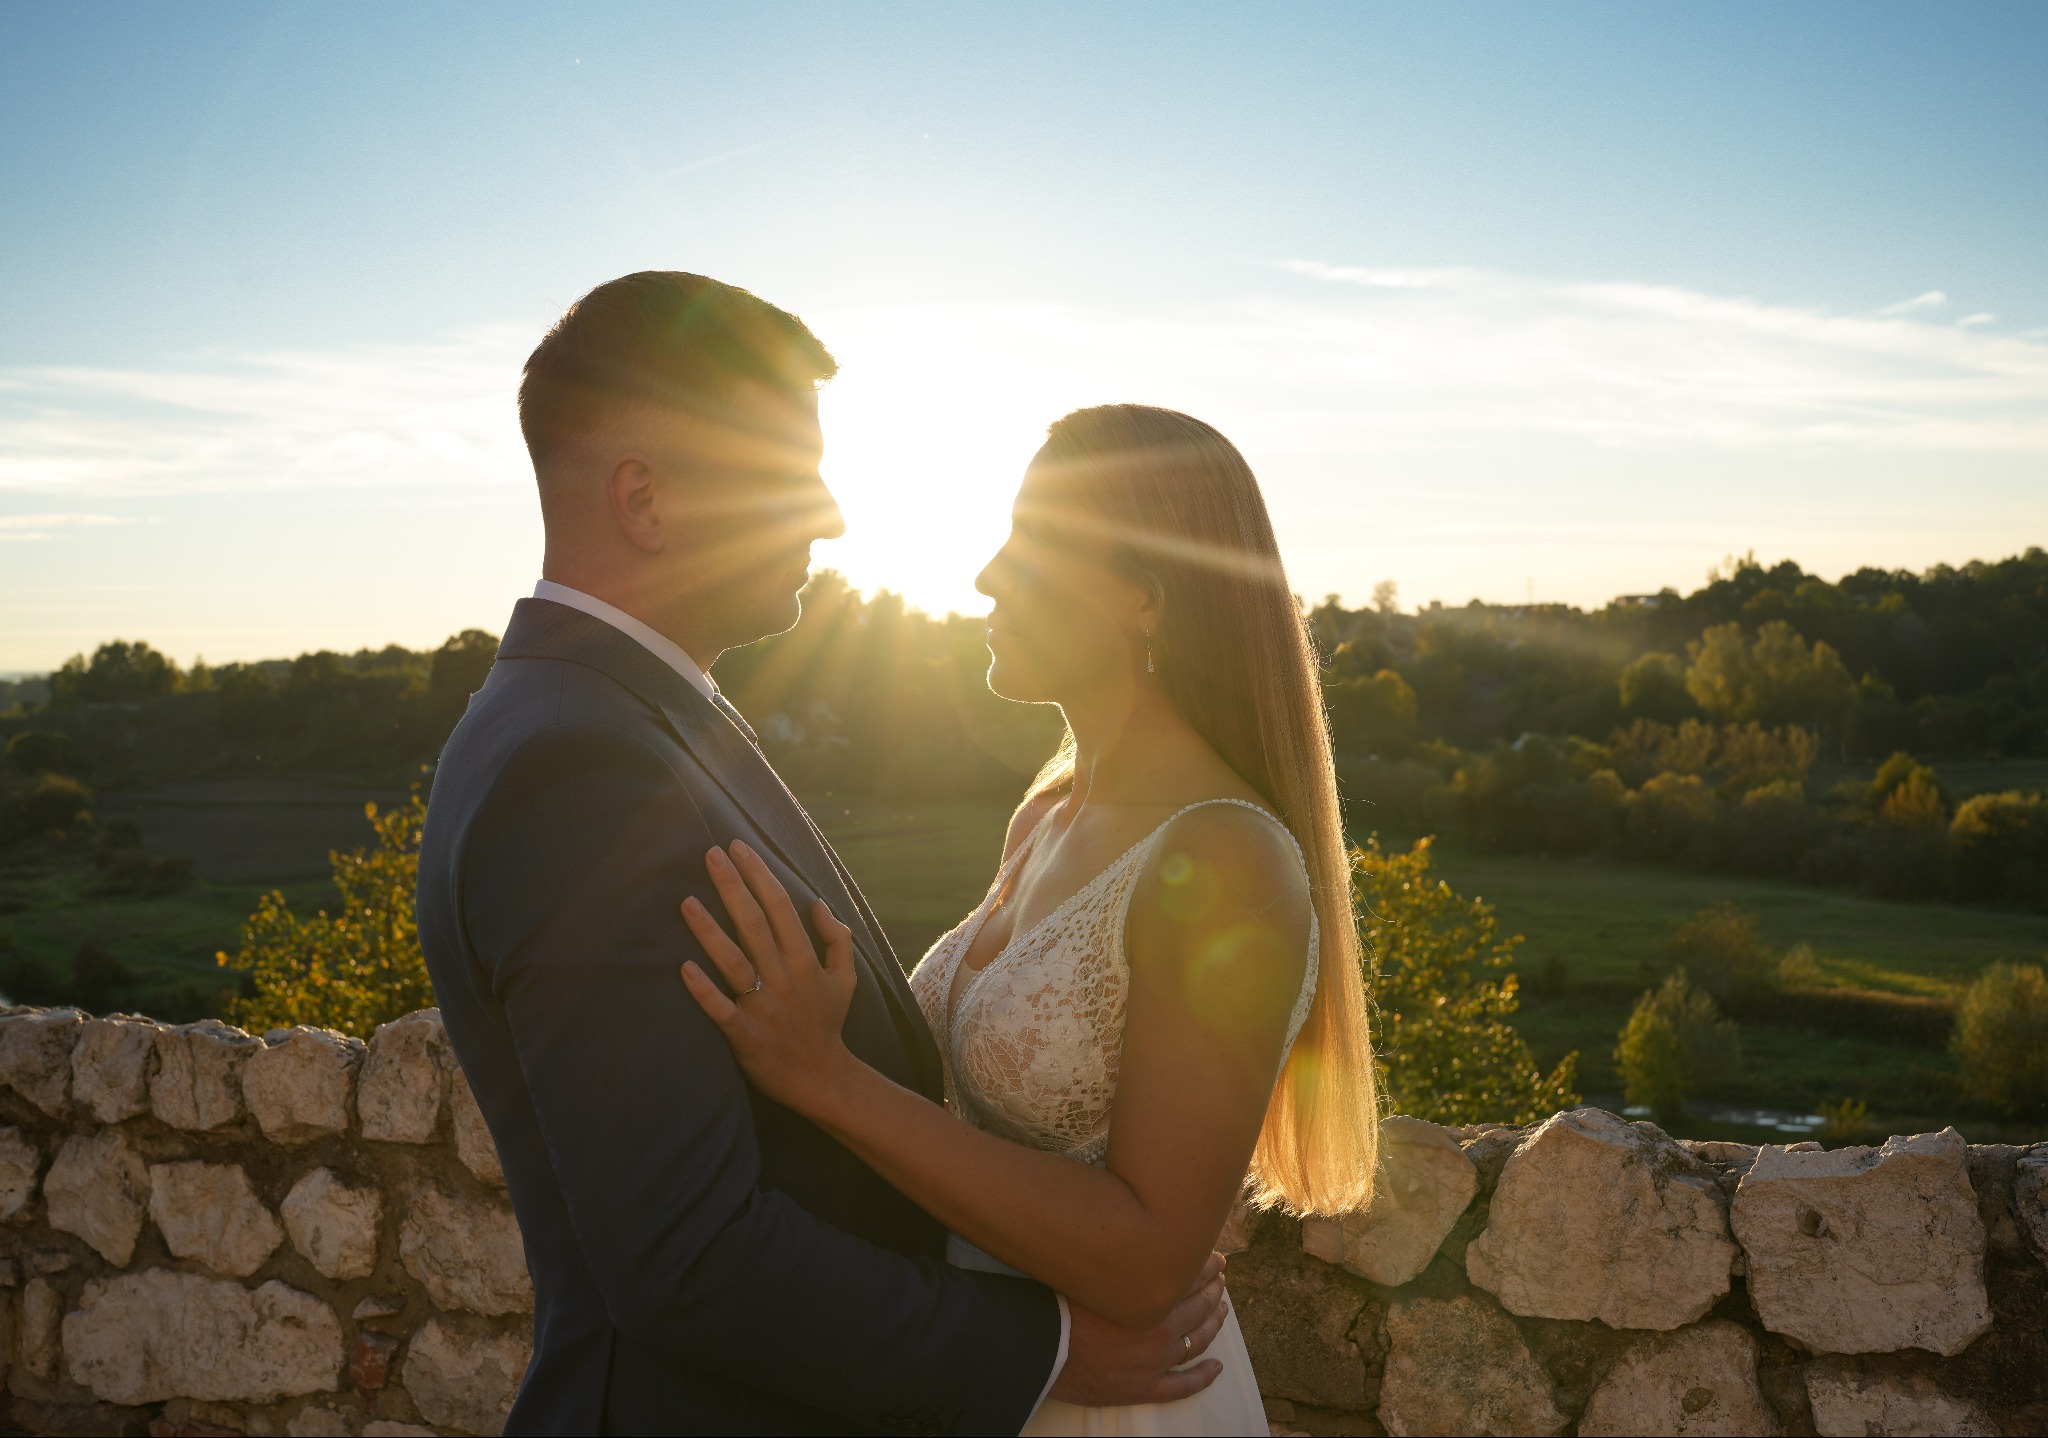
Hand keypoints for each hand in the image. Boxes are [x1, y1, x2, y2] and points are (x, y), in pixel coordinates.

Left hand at [679, 841, 860, 1111]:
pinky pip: (721, 1010)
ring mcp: (764, 1007)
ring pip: (734, 962)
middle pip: (754, 924)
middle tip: (709, 854)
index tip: (738, 847)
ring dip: (709, 931)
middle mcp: (784, 978)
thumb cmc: (828, 1024)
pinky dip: (703, 990)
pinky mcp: (745, 1035)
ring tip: (685, 901)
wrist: (822, 1079)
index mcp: (805, 962)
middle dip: (732, 886)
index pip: (780, 907)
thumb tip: (818, 904)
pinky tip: (682, 968)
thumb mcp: (846, 979)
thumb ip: (837, 939)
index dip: (759, 874)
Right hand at [1050, 1253, 1229, 1406]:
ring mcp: (1156, 1361)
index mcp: (1150, 1296)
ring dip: (1214, 1324)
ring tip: (1222, 1311)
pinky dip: (1203, 1377)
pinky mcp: (1145, 1388)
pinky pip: (1183, 1386)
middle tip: (1222, 1279)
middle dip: (1214, 1289)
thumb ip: (1118, 1255)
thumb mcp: (1092, 1268)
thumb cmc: (1059, 1304)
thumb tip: (1130, 1230)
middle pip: (1200, 1306)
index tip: (1216, 1258)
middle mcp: (1161, 1328)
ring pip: (1198, 1341)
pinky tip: (1217, 1369)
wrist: (1042, 1350)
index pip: (1191, 1275)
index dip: (1207, 1265)